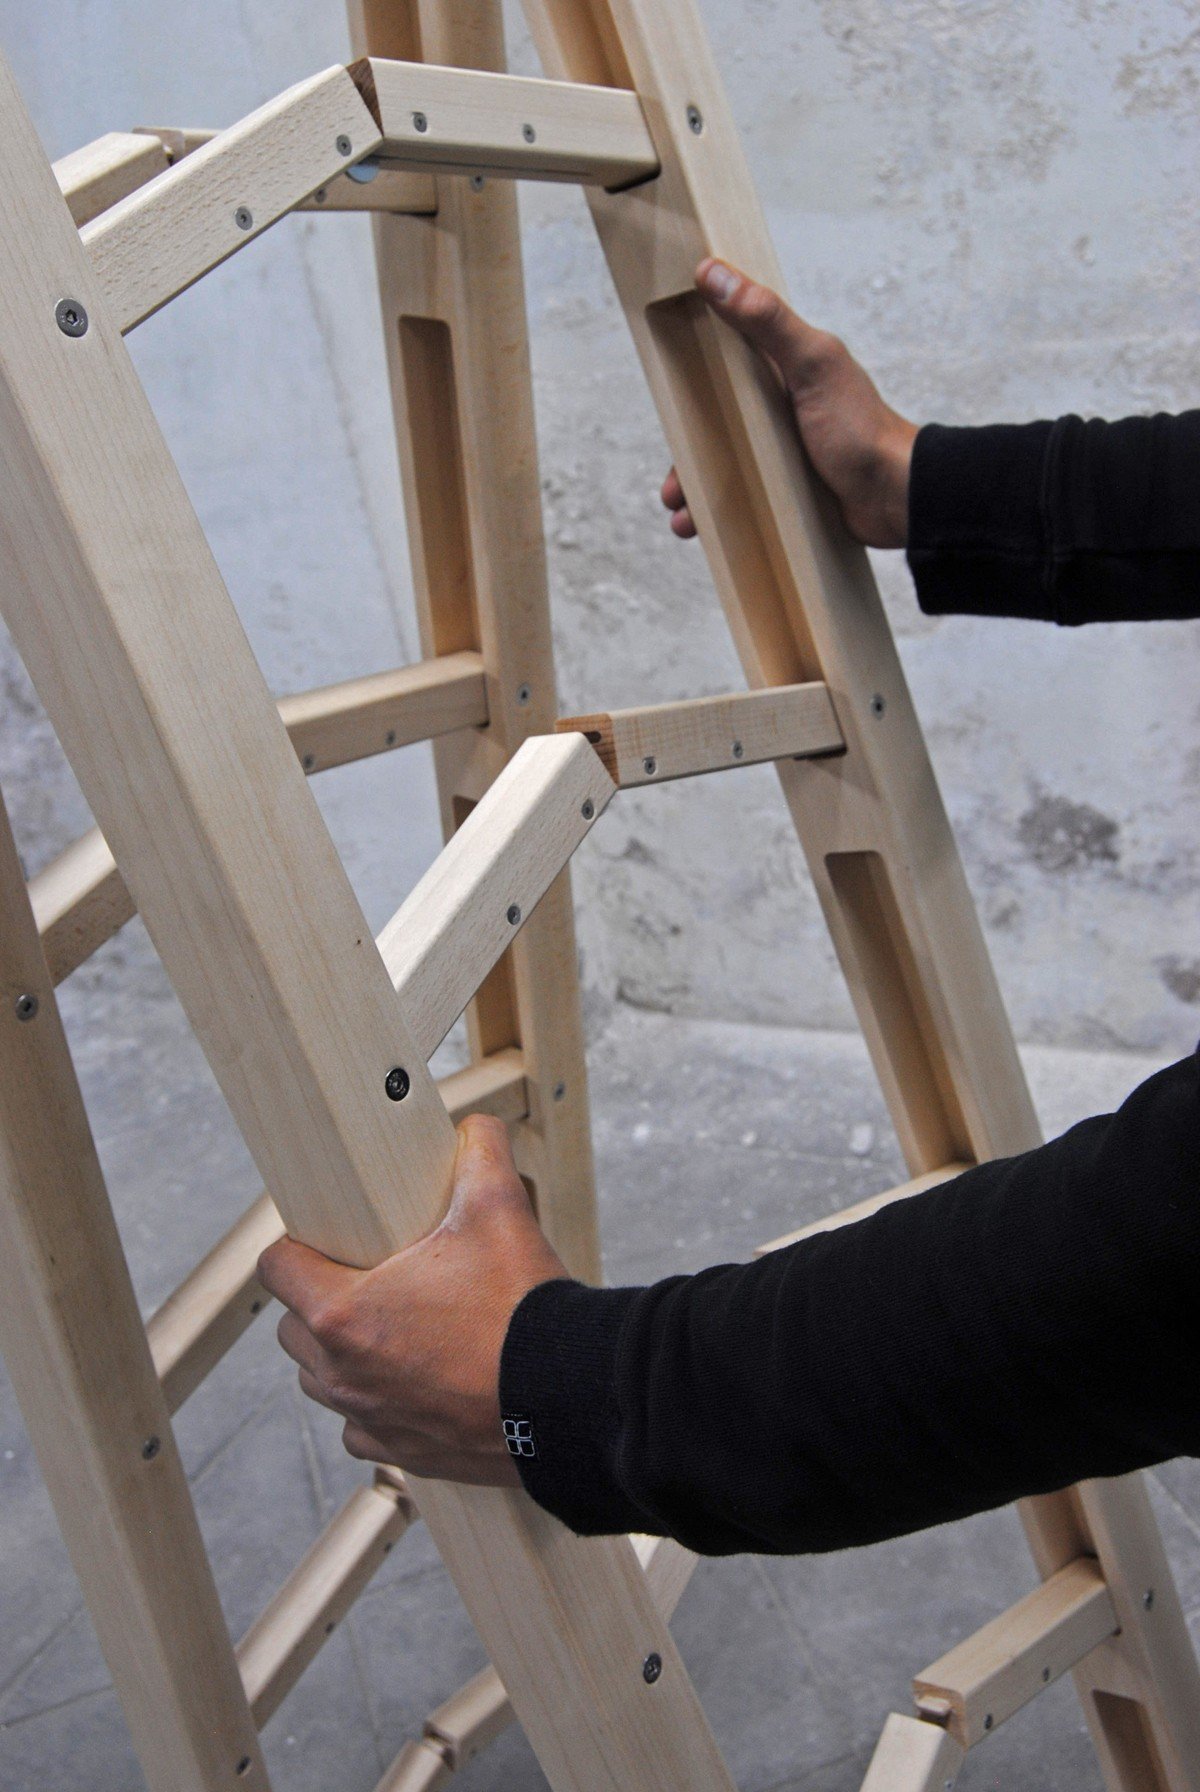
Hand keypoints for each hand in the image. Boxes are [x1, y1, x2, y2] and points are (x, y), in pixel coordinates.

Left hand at [257, 1114, 567, 1484]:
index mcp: (343, 1313)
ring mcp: (369, 1419)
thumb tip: (474, 1129)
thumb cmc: (522, 1313)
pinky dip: (377, 1401)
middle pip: (294, 1325)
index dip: (299, 1242)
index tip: (330, 1236)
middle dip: (323, 1297)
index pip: (276, 1267)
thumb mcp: (499, 1210)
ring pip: (323, 1379)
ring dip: (344, 1352)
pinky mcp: (401, 1452)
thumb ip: (478, 1154)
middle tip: (373, 1275)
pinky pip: (361, 1426)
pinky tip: (417, 1376)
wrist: (568, 1397)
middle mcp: (343, 1374)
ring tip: (396, 1325)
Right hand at [662, 258, 917, 548]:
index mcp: (783, 368)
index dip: (690, 375)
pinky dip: (720, 514)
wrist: (897, 498)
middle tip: (671, 485)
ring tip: (684, 517)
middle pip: (716, 423)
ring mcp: (784, 449)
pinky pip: (744, 498)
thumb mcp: (812, 365)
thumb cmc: (860, 428)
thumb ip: (766, 321)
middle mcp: (779, 407)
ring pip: (725, 466)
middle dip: (687, 455)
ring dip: (697, 490)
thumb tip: (712, 273)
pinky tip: (703, 530)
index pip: (723, 360)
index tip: (665, 393)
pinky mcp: (790, 487)